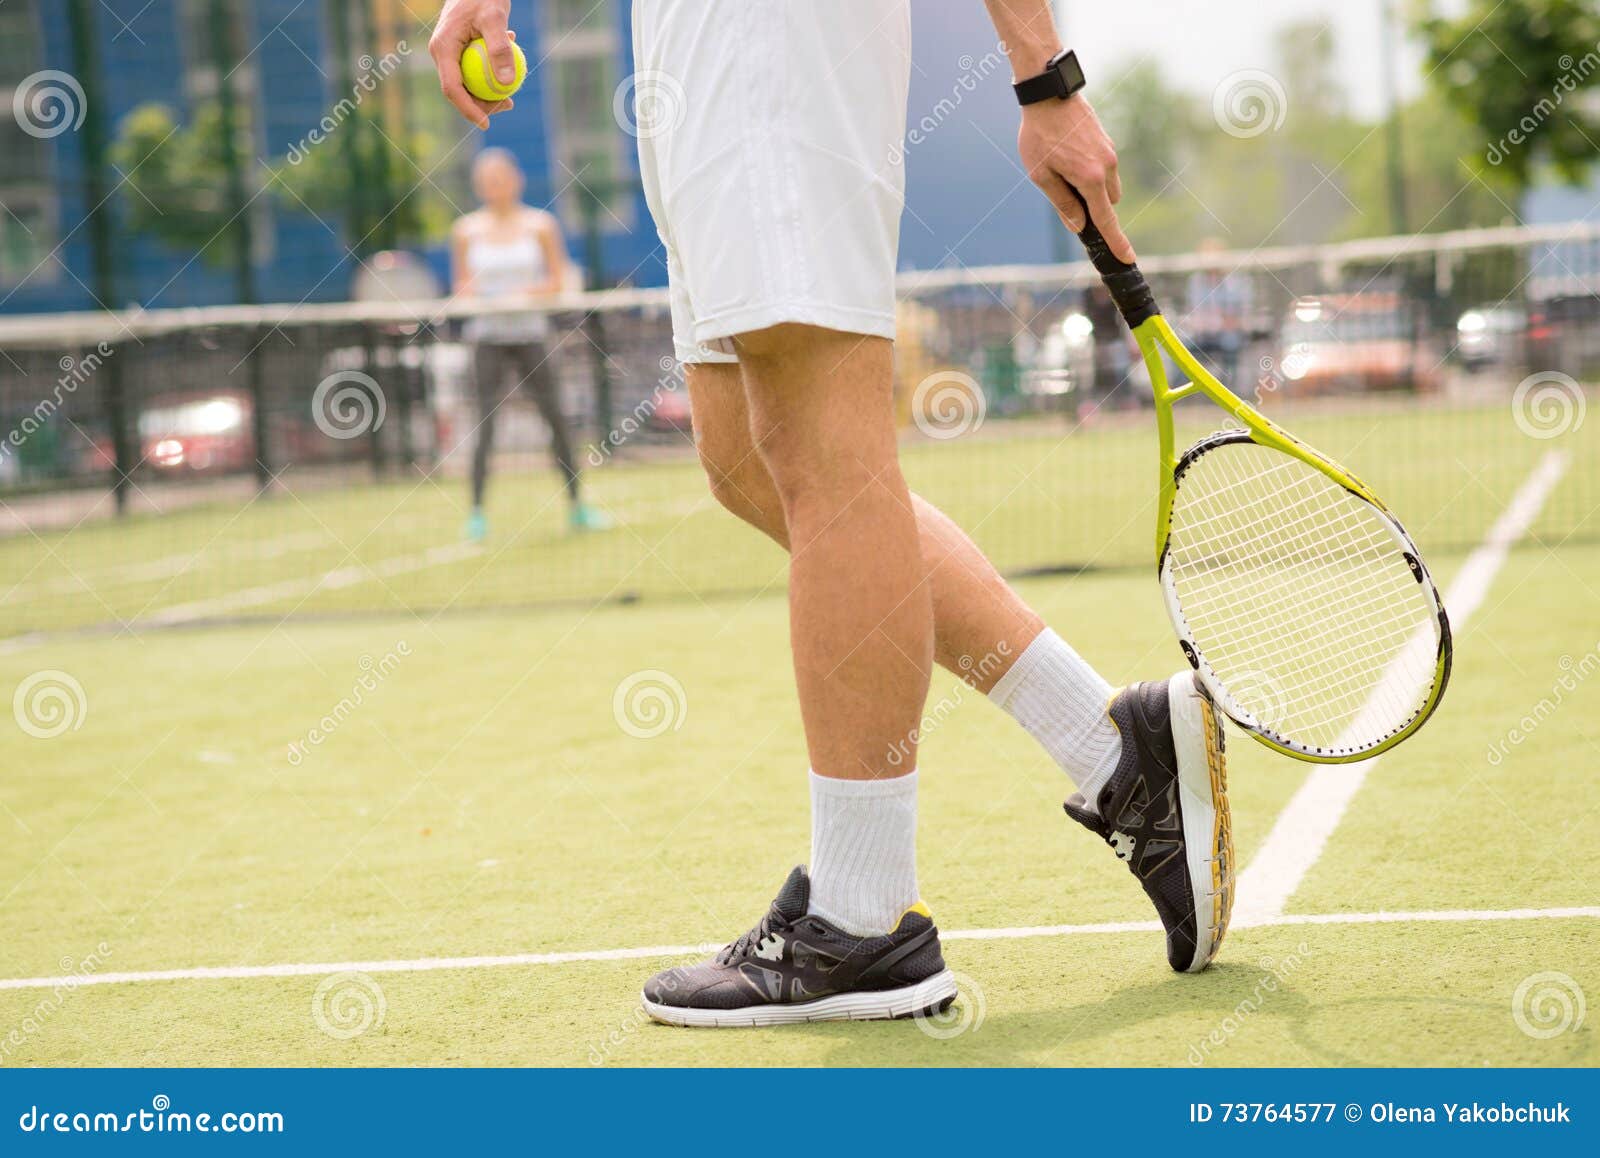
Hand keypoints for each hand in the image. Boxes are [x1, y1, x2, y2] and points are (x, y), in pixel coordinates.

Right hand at [429, 0, 517, 128]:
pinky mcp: (460, 50)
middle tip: (508, 104)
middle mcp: (442, 53)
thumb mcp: (495, 18)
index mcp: (443, 48)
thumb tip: (506, 83)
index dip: (468, 109)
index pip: (452, 88)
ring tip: (512, 91)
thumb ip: (500, 49)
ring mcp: (450, 52)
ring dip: (489, 91)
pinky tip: (511, 67)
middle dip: (482, 104)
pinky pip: (474, 70)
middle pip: (459, 90)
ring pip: (467, 82)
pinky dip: (492, 73)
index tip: (486, 124)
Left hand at [1017, 94, 1133, 262]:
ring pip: (1107, 185)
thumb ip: (1062, 203)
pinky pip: (1104, 167)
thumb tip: (1078, 226)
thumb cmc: (1039, 136)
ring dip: (1091, 188)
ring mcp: (1109, 152)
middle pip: (1108, 203)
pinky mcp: (1107, 141)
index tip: (1127, 258)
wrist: (1049, 93)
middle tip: (1063, 191)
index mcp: (1090, 179)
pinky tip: (1066, 153)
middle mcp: (1107, 167)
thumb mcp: (1041, 175)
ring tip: (1060, 166)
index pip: (1106, 220)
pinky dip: (1090, 171)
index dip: (1116, 242)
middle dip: (1093, 207)